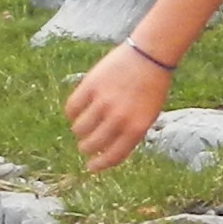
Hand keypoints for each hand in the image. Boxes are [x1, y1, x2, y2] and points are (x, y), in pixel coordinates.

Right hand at [65, 38, 171, 170]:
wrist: (149, 56)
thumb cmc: (151, 88)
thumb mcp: (148, 116)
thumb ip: (130, 134)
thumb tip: (105, 152)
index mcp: (136, 129)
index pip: (112, 156)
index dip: (99, 164)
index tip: (90, 167)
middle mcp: (119, 118)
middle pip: (92, 144)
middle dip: (86, 147)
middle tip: (84, 145)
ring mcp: (103, 102)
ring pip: (79, 129)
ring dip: (79, 131)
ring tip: (83, 125)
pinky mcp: (90, 86)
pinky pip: (72, 108)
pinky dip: (72, 113)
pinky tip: (77, 110)